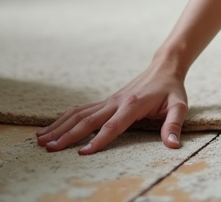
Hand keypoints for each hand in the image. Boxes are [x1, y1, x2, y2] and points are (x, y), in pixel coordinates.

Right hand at [35, 61, 188, 154]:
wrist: (164, 67)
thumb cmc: (171, 89)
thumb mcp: (179, 106)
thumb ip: (174, 125)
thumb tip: (173, 145)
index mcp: (132, 105)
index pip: (112, 126)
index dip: (98, 140)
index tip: (82, 153)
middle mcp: (115, 102)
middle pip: (87, 120)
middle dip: (67, 135)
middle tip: (50, 148)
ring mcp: (108, 101)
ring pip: (78, 114)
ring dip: (60, 126)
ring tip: (41, 140)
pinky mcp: (105, 101)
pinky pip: (81, 110)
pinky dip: (64, 118)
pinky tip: (51, 127)